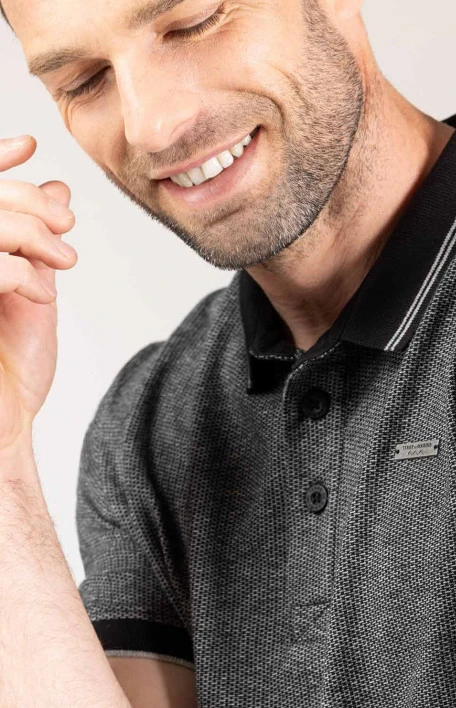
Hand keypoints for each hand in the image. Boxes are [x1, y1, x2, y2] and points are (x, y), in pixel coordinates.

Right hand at [0, 134, 77, 449]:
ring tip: (64, 260)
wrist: (3, 431)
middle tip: (67, 224)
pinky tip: (42, 294)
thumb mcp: (32, 296)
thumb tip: (57, 188)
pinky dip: (18, 271)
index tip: (28, 146)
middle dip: (24, 201)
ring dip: (28, 231)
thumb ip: (37, 244)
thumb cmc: (11, 373)